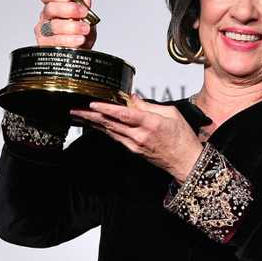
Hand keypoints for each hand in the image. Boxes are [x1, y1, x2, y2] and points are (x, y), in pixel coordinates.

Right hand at [35, 0, 95, 48]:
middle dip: (68, 9)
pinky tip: (78, 40)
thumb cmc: (79, 37)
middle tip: (82, 12)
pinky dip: (69, 41)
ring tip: (84, 29)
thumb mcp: (86, 21)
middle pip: (50, 9)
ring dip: (72, 27)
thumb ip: (84, 9)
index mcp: (53, 9)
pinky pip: (55, 43)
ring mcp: (44, 34)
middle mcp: (46, 20)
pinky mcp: (45, 47)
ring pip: (53, 26)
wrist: (79, 58)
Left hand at [71, 95, 202, 181]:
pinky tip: (96, 125)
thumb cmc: (183, 138)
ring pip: (110, 131)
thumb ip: (150, 106)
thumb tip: (133, 99)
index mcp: (150, 124)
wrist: (186, 162)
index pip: (124, 114)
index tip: (93, 104)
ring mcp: (135, 145)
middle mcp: (139, 136)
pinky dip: (104, 129)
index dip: (107, 109)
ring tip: (79, 115)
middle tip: (75, 109)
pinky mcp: (134, 150)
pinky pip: (116, 137)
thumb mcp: (171, 114)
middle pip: (111, 123)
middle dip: (91, 116)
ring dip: (93, 123)